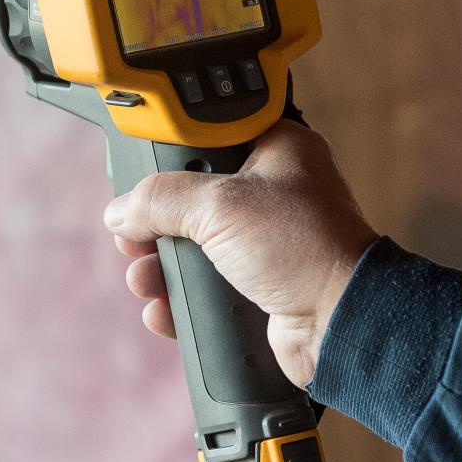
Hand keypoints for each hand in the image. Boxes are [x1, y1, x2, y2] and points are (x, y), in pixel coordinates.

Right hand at [104, 121, 378, 388]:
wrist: (339, 322)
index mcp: (275, 151)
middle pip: (191, 198)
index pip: (208, 139)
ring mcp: (265, 241)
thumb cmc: (303, 250)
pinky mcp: (258, 284)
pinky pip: (205, 286)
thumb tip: (121, 210)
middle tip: (132, 238)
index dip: (169, 158)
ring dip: (160, 267)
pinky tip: (163, 308)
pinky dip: (180, 298)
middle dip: (154, 225)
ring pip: (193, 247)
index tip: (137, 178)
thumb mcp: (220, 206)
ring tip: (144, 280)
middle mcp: (271, 192)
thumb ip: (161, 199)